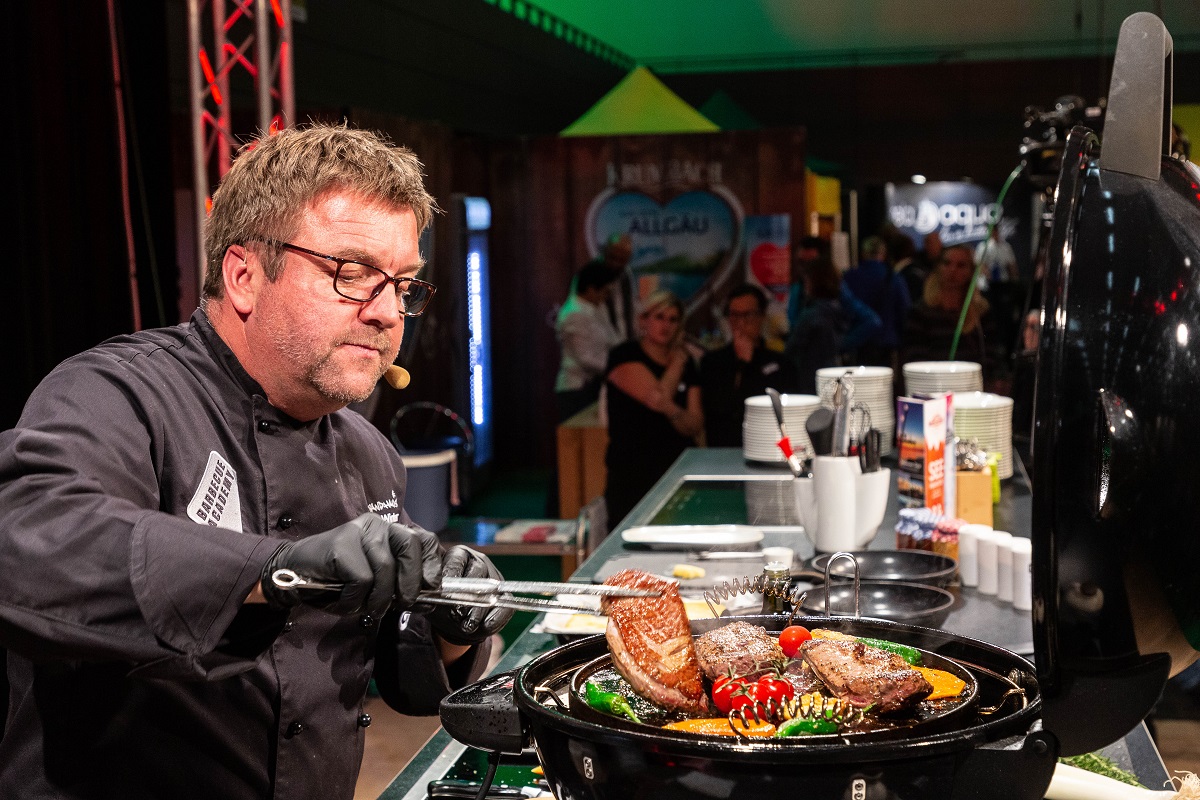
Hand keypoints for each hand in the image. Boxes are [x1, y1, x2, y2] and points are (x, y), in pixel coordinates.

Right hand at [260, 513, 441, 619]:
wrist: (293, 573)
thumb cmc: (339, 581)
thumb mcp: (378, 580)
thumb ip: (401, 581)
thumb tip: (431, 595)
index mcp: (389, 530)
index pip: (424, 540)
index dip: (432, 565)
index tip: (431, 587)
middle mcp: (377, 525)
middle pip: (410, 548)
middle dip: (410, 583)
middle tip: (402, 604)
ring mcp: (358, 532)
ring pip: (385, 570)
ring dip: (377, 599)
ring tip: (364, 607)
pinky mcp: (342, 545)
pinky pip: (361, 580)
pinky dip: (354, 600)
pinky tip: (342, 600)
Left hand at [427, 546, 512, 646]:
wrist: (454, 621)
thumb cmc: (441, 603)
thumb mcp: (434, 597)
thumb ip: (437, 592)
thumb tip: (442, 591)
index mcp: (458, 556)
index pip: (456, 561)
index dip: (451, 576)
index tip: (444, 592)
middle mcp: (479, 562)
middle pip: (478, 573)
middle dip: (467, 596)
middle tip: (457, 614)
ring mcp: (495, 578)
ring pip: (492, 590)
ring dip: (478, 612)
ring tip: (467, 625)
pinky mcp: (506, 596)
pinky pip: (505, 607)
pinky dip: (493, 620)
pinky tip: (482, 626)